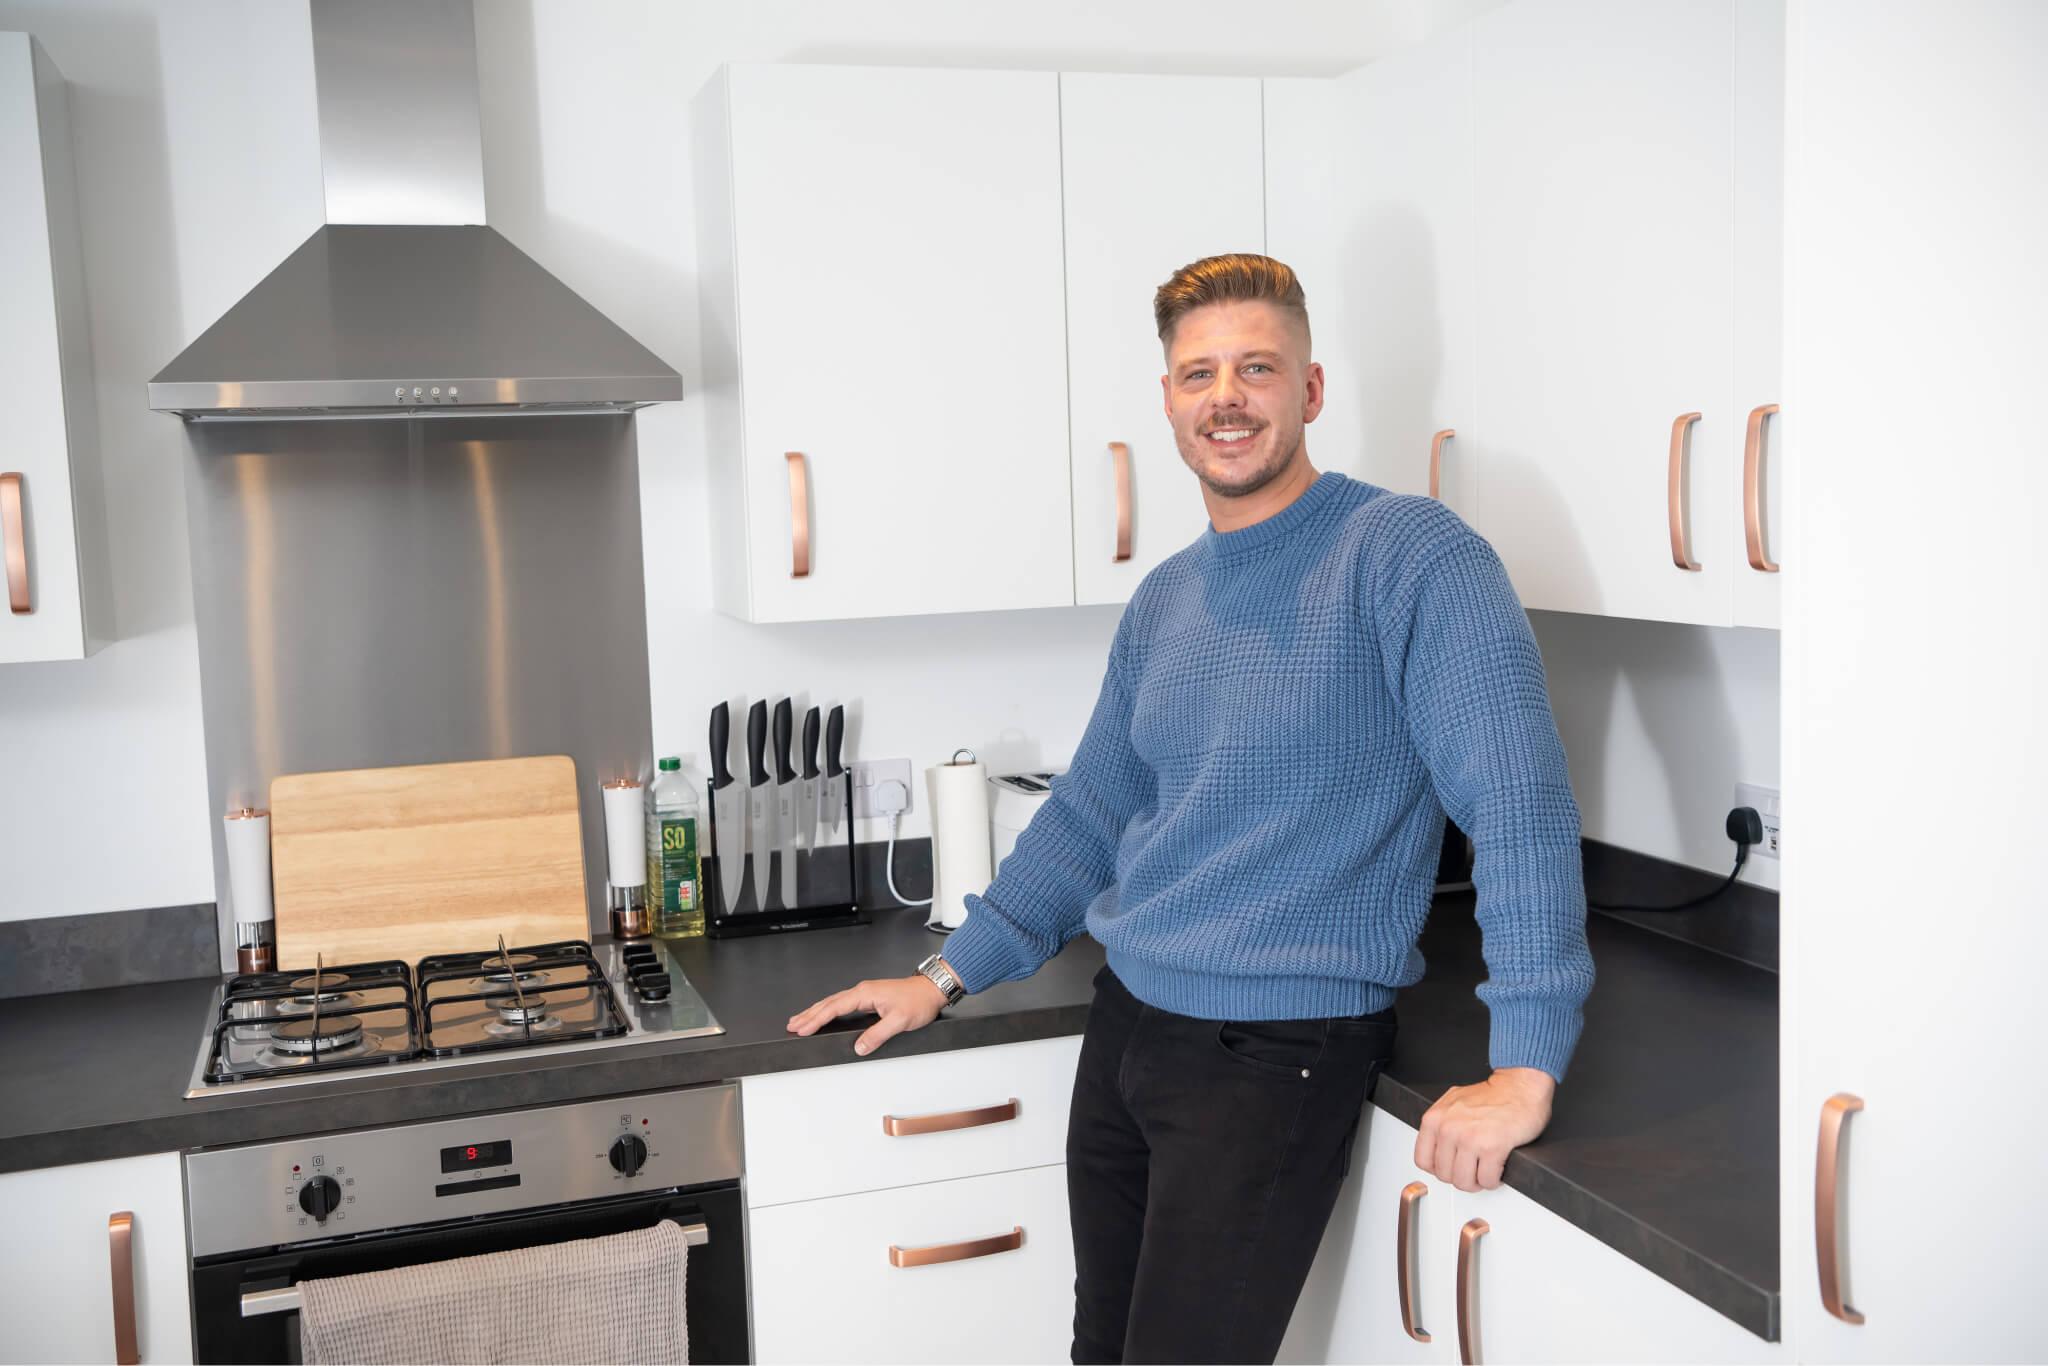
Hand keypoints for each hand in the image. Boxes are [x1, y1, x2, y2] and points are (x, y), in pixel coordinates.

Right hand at [786, 975, 947, 1056]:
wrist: (931, 990)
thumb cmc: (918, 1001)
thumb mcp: (899, 1021)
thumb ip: (877, 1035)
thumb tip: (859, 1047)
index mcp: (865, 994)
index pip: (834, 1008)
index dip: (816, 1019)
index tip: (802, 1028)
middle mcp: (862, 991)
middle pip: (829, 1004)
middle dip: (809, 1015)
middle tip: (792, 1025)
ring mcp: (865, 993)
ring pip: (834, 1002)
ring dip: (816, 1011)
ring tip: (801, 1020)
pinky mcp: (869, 997)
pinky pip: (842, 1003)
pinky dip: (829, 1009)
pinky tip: (825, 1014)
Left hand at [1414, 1067, 1555, 1191]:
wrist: (1519, 1086)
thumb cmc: (1491, 1095)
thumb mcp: (1453, 1103)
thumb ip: (1440, 1124)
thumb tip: (1435, 1149)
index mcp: (1434, 1118)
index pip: (1423, 1160)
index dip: (1438, 1169)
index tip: (1450, 1167)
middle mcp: (1448, 1129)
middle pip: (1444, 1175)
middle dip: (1460, 1177)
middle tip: (1472, 1170)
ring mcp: (1469, 1139)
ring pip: (1464, 1182)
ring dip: (1476, 1182)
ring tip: (1484, 1171)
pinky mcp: (1492, 1148)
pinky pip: (1487, 1181)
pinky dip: (1493, 1180)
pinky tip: (1496, 1169)